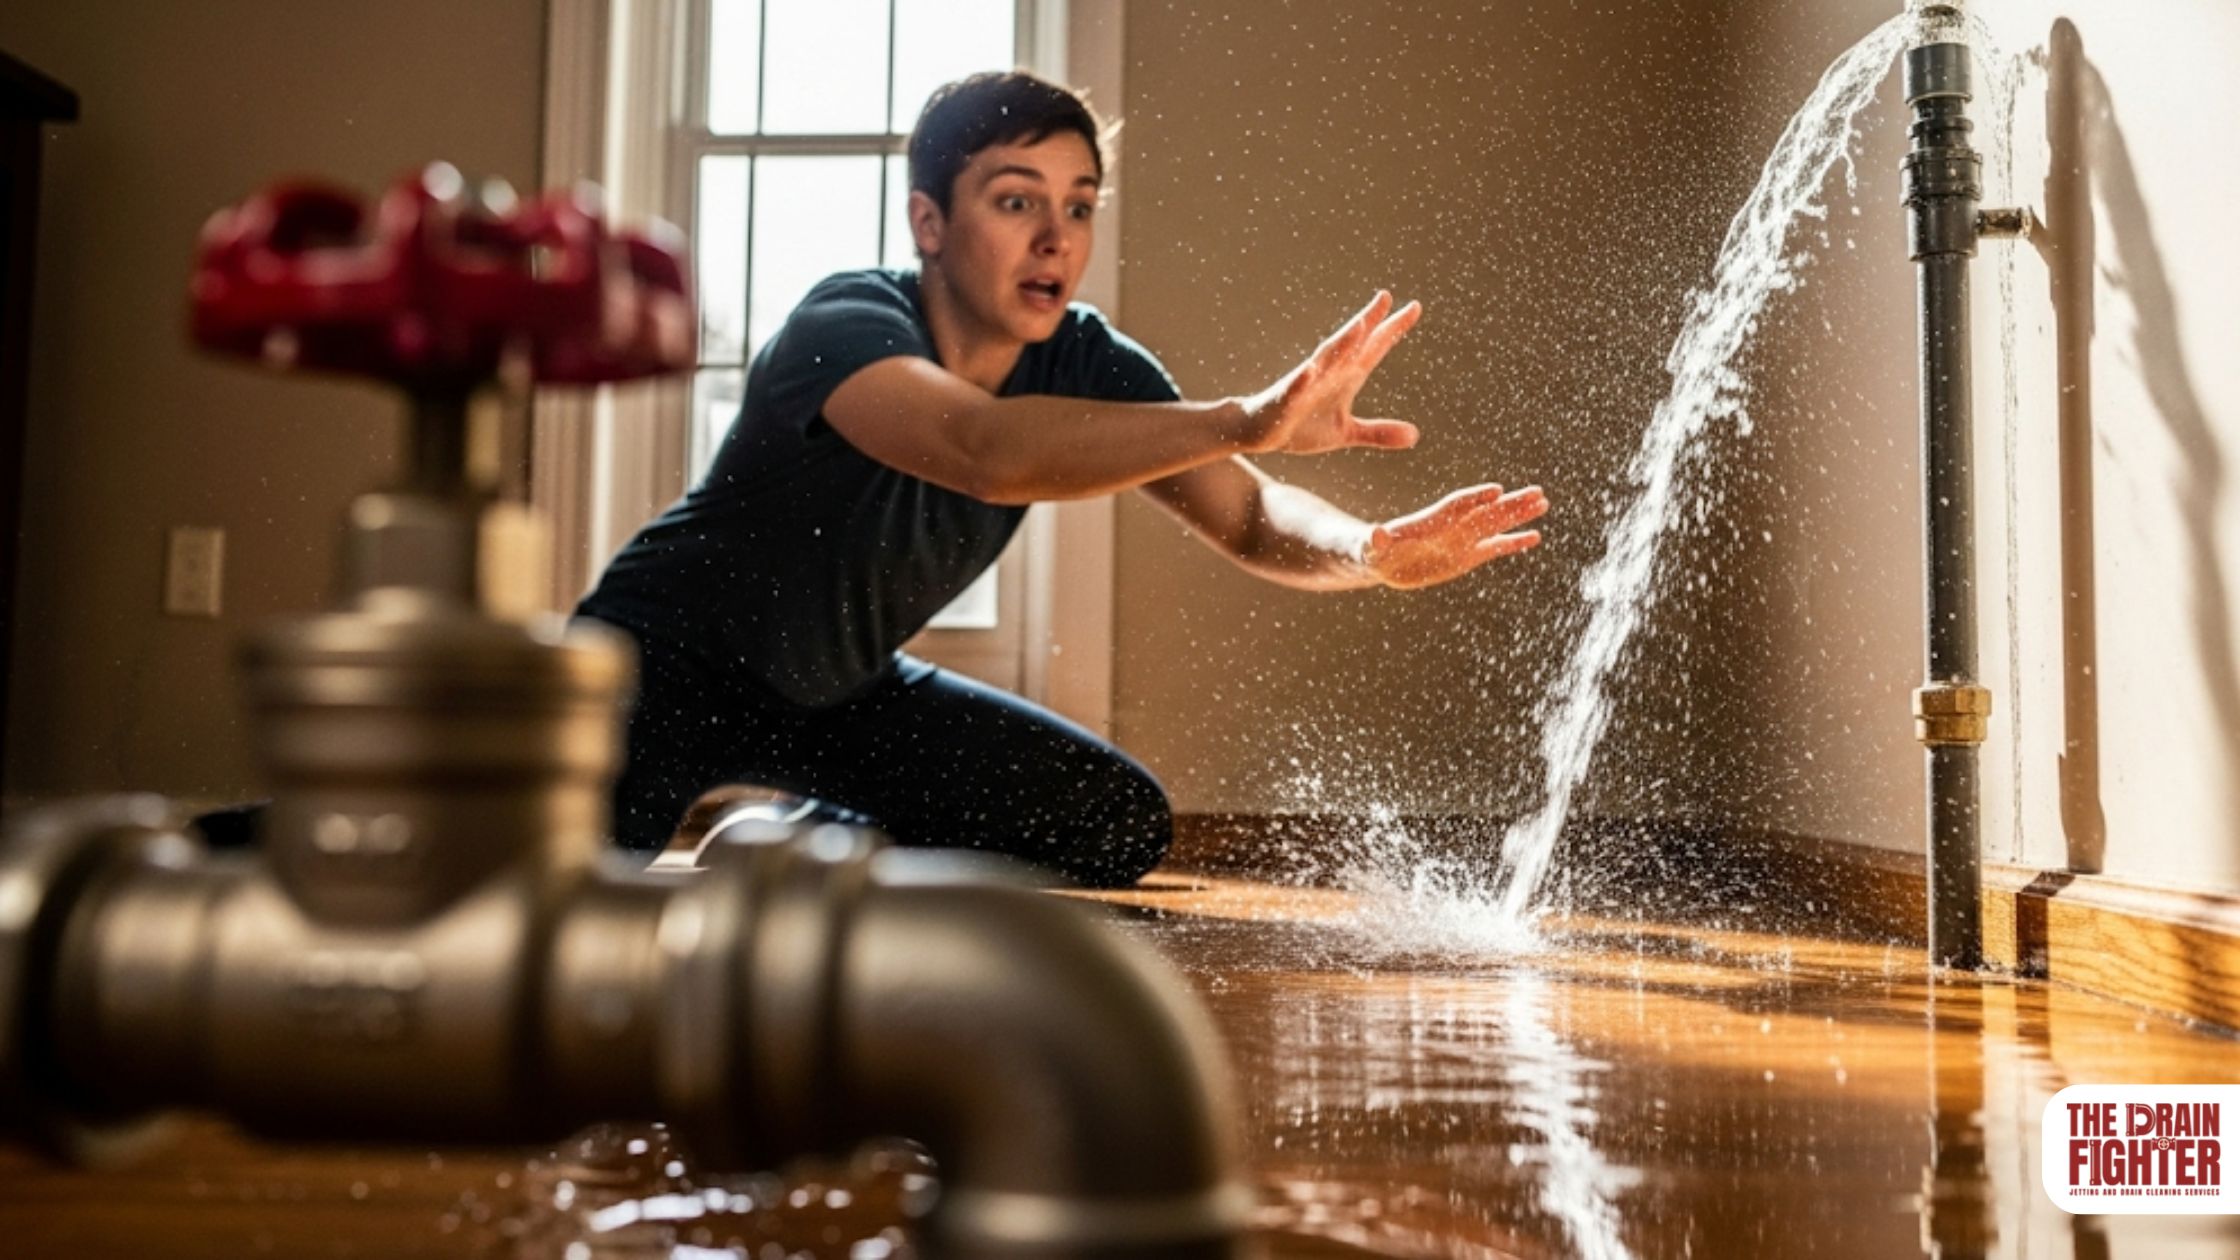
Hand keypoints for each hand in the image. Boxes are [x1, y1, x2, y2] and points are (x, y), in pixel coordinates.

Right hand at [1238, 292, 1422, 455]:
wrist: (1260, 432)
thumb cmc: (1301, 425)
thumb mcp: (1345, 432)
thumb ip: (1378, 432)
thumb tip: (1415, 436)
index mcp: (1345, 377)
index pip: (1373, 349)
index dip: (1393, 329)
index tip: (1415, 308)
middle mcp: (1327, 373)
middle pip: (1351, 344)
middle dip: (1367, 321)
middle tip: (1386, 297)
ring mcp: (1305, 384)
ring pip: (1324, 359)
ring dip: (1341, 342)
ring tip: (1359, 324)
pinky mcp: (1285, 401)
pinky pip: (1294, 389)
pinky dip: (1302, 379)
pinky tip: (1310, 370)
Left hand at [1362, 484, 1547, 589]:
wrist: (1380, 561)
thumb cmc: (1371, 551)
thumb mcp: (1370, 548)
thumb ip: (1375, 541)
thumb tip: (1376, 534)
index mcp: (1429, 522)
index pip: (1455, 506)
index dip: (1474, 498)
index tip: (1495, 490)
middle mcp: (1450, 527)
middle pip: (1484, 511)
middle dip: (1509, 503)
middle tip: (1537, 492)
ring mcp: (1461, 540)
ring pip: (1494, 525)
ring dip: (1518, 515)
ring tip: (1543, 503)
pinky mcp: (1467, 556)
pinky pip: (1494, 547)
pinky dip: (1514, 542)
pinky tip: (1535, 536)